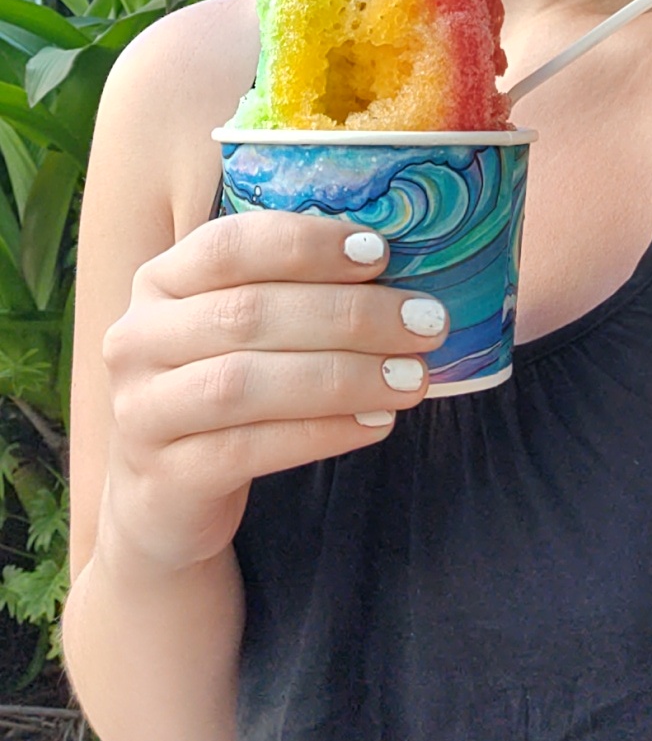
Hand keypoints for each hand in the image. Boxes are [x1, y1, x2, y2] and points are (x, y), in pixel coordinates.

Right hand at [99, 211, 446, 572]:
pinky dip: (321, 433)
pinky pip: (248, 449)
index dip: (306, 245)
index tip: (381, 253)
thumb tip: (393, 264)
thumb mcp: (235, 327)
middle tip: (426, 323)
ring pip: (245, 383)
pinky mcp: (164, 476)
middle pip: (248, 314)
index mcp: (160, 281)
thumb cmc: (220, 386)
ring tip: (413, 378)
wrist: (163, 495)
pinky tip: (376, 423)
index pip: (228, 246)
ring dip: (342, 377)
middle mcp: (137, 338)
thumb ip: (290, 289)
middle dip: (349, 316)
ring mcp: (141, 410)